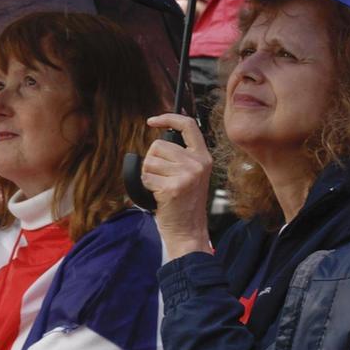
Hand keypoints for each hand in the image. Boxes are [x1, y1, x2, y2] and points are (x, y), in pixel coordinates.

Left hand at [141, 113, 216, 260]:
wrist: (188, 231)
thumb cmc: (184, 204)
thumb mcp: (191, 175)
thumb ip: (181, 156)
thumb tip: (159, 137)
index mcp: (203, 157)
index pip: (188, 125)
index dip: (168, 117)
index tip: (152, 121)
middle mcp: (197, 163)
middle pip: (158, 145)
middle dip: (152, 161)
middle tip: (163, 179)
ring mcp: (186, 175)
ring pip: (150, 161)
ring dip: (149, 175)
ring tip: (162, 188)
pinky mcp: (173, 187)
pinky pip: (146, 177)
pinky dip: (146, 187)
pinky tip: (159, 197)